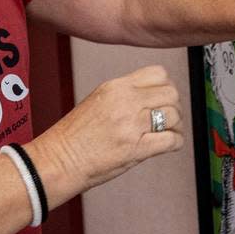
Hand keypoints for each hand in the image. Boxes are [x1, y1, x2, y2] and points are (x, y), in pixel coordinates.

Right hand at [33, 65, 184, 193]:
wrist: (59, 160)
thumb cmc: (74, 136)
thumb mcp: (98, 101)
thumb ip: (125, 96)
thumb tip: (152, 97)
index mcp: (116, 86)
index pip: (158, 73)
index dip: (165, 87)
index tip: (162, 99)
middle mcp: (126, 101)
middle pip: (171, 93)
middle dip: (174, 106)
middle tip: (168, 119)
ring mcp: (132, 124)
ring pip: (174, 115)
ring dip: (175, 126)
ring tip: (167, 134)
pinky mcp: (137, 148)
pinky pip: (172, 140)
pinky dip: (175, 143)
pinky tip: (166, 145)